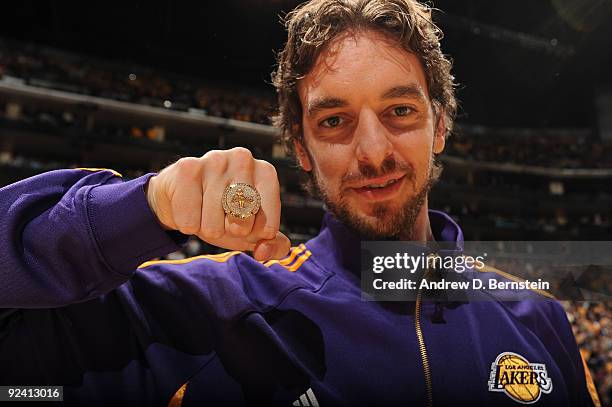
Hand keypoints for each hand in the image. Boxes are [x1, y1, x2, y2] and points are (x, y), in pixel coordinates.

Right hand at [146, 147, 289, 261]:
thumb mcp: (253, 230)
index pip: (267, 228)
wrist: (181, 197)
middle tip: (224, 217)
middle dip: (231, 231)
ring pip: (213, 226)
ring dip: (208, 229)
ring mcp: (215, 160)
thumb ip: (274, 246)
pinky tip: (189, 209)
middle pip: (242, 222)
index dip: (253, 236)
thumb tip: (262, 252)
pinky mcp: (188, 168)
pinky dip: (188, 225)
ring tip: (205, 211)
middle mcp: (244, 160)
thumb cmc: (223, 213)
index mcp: (266, 174)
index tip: (246, 224)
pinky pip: (189, 221)